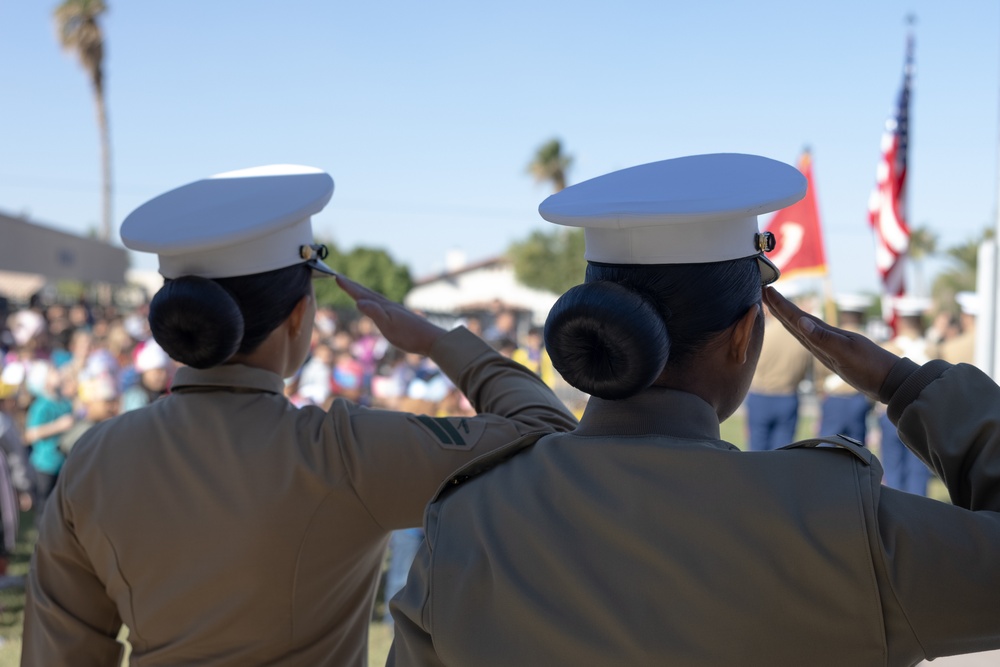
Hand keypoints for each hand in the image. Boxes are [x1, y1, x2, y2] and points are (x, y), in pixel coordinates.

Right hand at [336, 275, 445, 356]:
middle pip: (368, 293)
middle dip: (353, 286)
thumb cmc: (410, 336)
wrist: (433, 340)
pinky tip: (377, 306)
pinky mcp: (400, 317)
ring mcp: (395, 311)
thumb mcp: (389, 327)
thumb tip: (358, 301)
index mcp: (384, 307)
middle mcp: (389, 306)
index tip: (337, 277)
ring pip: (375, 298)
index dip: (349, 287)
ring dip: (363, 292)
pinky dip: (374, 302)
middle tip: (341, 278)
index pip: (362, 295)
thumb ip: (374, 313)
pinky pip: (382, 305)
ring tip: (356, 290)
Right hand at [763, 287, 898, 401]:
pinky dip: (799, 331)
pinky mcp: (832, 355)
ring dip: (787, 317)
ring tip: (774, 306)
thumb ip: (822, 338)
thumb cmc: (869, 367)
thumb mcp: (844, 353)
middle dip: (780, 306)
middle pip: (797, 318)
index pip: (798, 316)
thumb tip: (801, 321)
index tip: (767, 289)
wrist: (890, 382)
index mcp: (826, 333)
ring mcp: (828, 345)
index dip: (781, 305)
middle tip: (765, 291)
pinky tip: (797, 329)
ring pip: (801, 328)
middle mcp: (825, 336)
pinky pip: (808, 339)